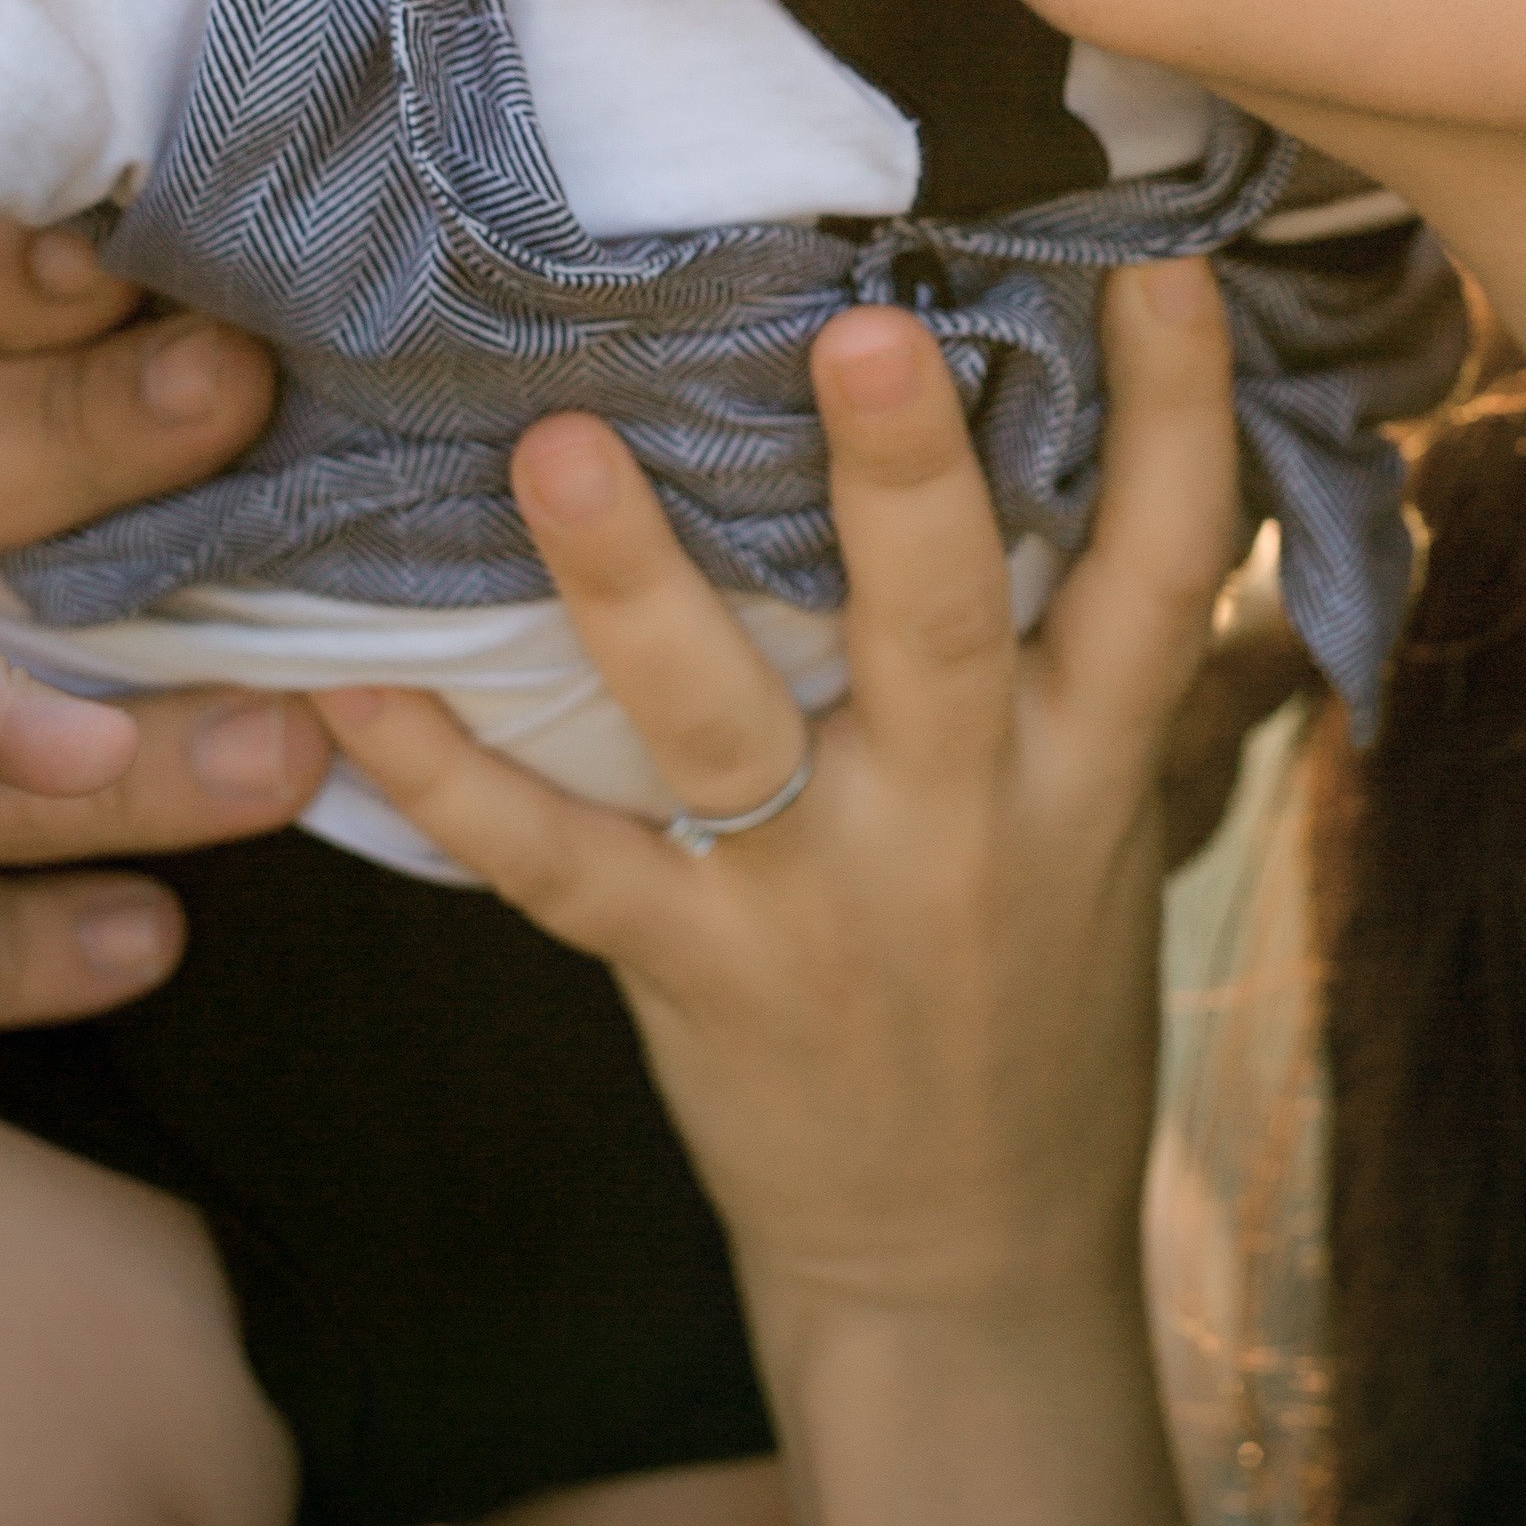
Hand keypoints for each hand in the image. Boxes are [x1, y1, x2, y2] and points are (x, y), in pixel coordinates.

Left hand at [318, 264, 1239, 1341]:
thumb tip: (1103, 436)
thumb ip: (1096, 653)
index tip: (1160, 266)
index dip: (1176, 418)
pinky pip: (559, 865)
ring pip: (725, 725)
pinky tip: (349, 689)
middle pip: (939, 619)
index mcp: (1090, 759)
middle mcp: (967, 814)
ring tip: (553, 450)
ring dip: (633, 585)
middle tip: (858, 324)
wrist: (969, 1260)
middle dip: (902, 474)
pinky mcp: (695, 973)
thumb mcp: (1115, 817)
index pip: (1162, 569)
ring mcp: (822, 897)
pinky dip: (449, 782)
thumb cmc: (1036, 993)